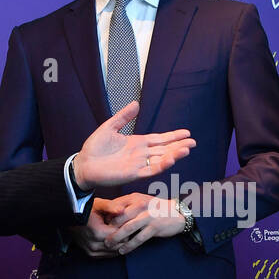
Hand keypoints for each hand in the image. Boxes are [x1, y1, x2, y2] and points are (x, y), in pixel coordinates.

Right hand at [69, 198, 120, 257]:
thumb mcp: (98, 204)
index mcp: (97, 233)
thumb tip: (122, 210)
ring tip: (117, 232)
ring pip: (115, 251)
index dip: (124, 228)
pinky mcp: (92, 255)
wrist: (71, 217)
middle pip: (119, 245)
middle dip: (123, 236)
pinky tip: (113, 239)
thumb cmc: (86, 209)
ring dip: (119, 243)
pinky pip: (108, 255)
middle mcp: (94, 245)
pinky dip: (113, 248)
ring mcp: (92, 251)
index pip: (121, 236)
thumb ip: (111, 206)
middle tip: (122, 226)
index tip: (123, 221)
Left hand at [73, 101, 194, 188]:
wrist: (84, 164)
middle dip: (179, 146)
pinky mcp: (133, 174)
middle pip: (165, 149)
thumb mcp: (110, 127)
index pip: (159, 139)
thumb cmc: (95, 148)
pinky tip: (171, 159)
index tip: (187, 133)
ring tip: (187, 149)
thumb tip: (136, 104)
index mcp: (137, 143)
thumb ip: (123, 117)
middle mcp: (141, 154)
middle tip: (193, 142)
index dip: (173, 136)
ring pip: (161, 159)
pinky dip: (162, 165)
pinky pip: (150, 170)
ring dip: (175, 155)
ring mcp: (138, 165)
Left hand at [104, 192, 185, 254]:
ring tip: (109, 245)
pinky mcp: (154, 227)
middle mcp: (140, 205)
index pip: (115, 207)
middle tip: (100, 237)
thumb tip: (109, 214)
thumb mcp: (141, 201)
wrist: (178, 213)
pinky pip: (138, 238)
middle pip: (119, 218)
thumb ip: (126, 206)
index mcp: (135, 198)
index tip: (98, 226)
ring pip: (127, 229)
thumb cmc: (156, 208)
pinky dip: (129, 246)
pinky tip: (122, 250)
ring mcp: (148, 216)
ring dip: (116, 238)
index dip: (106, 217)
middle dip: (108, 229)